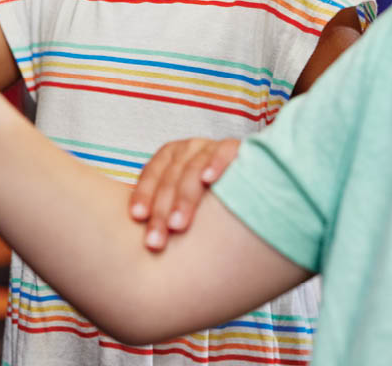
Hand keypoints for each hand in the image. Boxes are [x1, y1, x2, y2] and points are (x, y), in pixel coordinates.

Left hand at [129, 137, 239, 251]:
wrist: (254, 182)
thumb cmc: (208, 199)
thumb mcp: (184, 200)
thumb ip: (165, 210)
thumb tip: (137, 244)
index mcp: (170, 156)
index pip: (152, 173)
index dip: (143, 193)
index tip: (137, 218)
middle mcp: (188, 148)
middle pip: (170, 177)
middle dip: (161, 209)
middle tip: (155, 241)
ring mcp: (211, 147)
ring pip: (192, 169)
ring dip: (184, 197)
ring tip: (178, 225)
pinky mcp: (236, 148)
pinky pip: (223, 152)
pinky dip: (215, 163)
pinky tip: (209, 179)